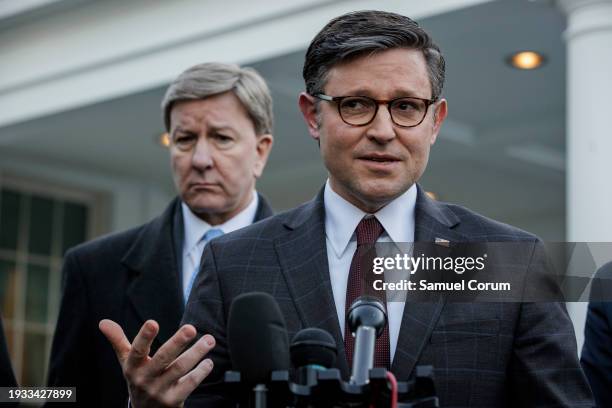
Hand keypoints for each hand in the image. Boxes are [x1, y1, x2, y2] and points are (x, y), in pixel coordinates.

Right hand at [99, 319, 214, 406]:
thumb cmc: (138, 377)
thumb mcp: (126, 361)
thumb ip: (118, 340)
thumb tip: (103, 322)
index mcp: (132, 366)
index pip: (137, 350)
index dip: (144, 337)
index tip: (153, 322)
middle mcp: (144, 379)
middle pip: (162, 358)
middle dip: (177, 342)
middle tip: (191, 328)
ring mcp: (159, 391)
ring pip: (179, 369)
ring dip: (196, 353)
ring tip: (209, 340)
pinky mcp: (173, 401)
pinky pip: (189, 384)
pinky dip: (200, 372)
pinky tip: (208, 361)